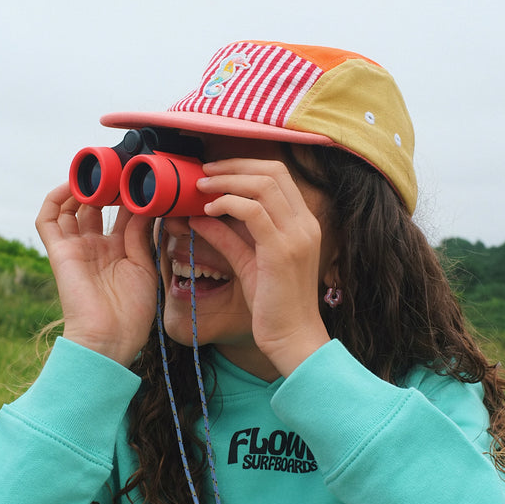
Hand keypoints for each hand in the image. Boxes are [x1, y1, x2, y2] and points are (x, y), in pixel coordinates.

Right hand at [36, 184, 157, 363]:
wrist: (109, 338)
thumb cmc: (132, 312)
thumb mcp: (144, 267)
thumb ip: (140, 234)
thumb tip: (144, 204)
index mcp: (120, 251)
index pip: (122, 214)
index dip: (129, 195)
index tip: (141, 176)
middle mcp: (97, 246)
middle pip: (97, 207)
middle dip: (106, 186)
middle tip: (119, 167)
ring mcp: (77, 248)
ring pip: (71, 208)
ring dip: (81, 189)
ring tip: (97, 173)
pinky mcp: (59, 252)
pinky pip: (47, 220)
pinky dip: (54, 199)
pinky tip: (71, 185)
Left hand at [193, 158, 332, 376]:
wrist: (292, 338)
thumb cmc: (273, 306)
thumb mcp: (247, 263)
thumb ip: (228, 237)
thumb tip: (200, 215)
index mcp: (302, 223)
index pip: (278, 175)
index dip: (245, 166)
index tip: (215, 171)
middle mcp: (305, 223)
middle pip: (273, 171)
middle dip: (234, 165)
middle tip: (204, 172)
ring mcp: (297, 235)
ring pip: (263, 184)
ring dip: (227, 180)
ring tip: (201, 187)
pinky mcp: (282, 250)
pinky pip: (254, 211)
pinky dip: (228, 203)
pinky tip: (208, 211)